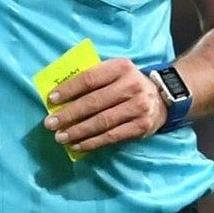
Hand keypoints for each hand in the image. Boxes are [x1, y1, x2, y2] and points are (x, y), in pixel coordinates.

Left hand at [42, 58, 166, 153]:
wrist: (163, 96)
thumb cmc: (127, 83)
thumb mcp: (114, 72)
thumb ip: (93, 78)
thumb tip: (60, 96)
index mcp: (120, 67)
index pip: (89, 78)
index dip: (68, 89)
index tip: (51, 100)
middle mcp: (131, 86)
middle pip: (94, 102)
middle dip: (69, 114)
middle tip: (50, 123)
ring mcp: (138, 107)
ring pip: (102, 122)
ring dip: (78, 131)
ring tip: (60, 137)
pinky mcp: (141, 126)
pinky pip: (112, 136)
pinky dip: (92, 142)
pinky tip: (78, 145)